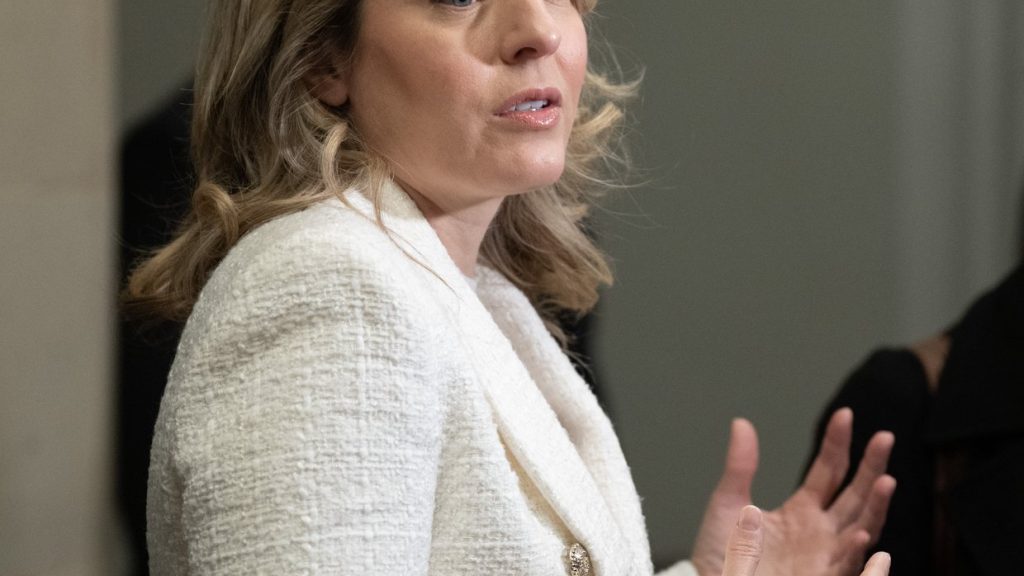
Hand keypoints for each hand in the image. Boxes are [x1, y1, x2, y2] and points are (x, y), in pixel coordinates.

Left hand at [692, 408, 895, 575]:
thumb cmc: (719, 556)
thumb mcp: (727, 505)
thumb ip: (740, 467)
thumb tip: (741, 422)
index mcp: (801, 511)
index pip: (828, 471)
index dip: (837, 443)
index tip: (845, 414)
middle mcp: (821, 533)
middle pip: (856, 495)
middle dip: (872, 467)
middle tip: (885, 436)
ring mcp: (825, 559)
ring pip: (862, 528)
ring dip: (876, 507)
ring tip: (886, 480)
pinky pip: (845, 569)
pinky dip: (856, 554)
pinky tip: (861, 534)